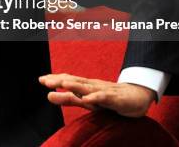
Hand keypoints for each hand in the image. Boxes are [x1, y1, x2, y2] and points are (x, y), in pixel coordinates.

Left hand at [39, 73, 155, 117]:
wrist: (137, 97)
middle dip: (60, 81)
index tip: (40, 79)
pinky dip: (96, 97)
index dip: (55, 79)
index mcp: (85, 86)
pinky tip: (87, 98)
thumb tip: (48, 96)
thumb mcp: (86, 100)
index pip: (68, 80)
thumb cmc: (109, 98)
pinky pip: (105, 98)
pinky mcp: (115, 99)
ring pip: (88, 88)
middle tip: (45, 81)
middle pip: (75, 82)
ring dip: (75, 86)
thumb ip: (68, 99)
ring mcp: (104, 91)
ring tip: (62, 85)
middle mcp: (92, 86)